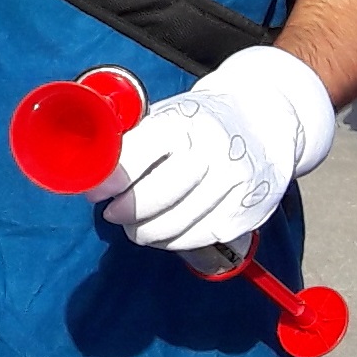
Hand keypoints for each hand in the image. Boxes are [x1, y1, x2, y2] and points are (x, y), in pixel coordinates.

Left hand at [90, 45, 334, 251]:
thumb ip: (131, 141)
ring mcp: (235, 183)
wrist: (266, 118)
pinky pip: (202, 237)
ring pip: (177, 225)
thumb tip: (90, 171)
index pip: (134, 159)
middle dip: (125, 213)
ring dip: (147, 232)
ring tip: (136, 227)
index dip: (108, 183)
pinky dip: (176, 241)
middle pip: (154, 199)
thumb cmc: (201, 120)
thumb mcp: (166, 115)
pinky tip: (166, 233)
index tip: (96, 193)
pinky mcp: (251, 209)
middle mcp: (212, 151)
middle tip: (113, 214)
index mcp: (182, 123)